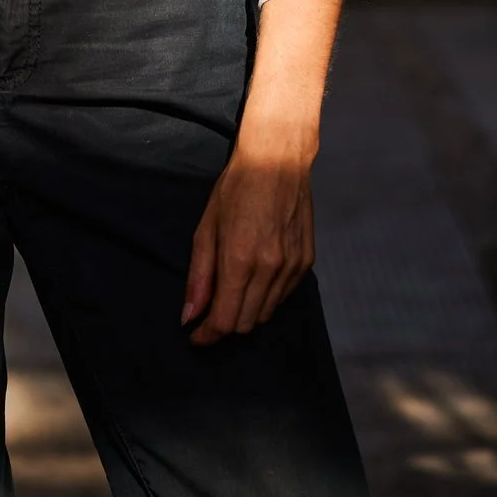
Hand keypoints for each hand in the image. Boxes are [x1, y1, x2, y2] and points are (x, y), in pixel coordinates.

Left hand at [180, 146, 315, 345]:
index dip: (207, 336)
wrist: (278, 159)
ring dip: (246, 314)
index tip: (196, 337)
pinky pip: (283, 297)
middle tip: (209, 315)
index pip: (225, 321)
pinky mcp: (306, 263)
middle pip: (246, 324)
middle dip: (224, 326)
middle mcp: (270, 269)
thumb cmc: (236, 188)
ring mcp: (292, 267)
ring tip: (231, 294)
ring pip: (266, 314)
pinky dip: (266, 299)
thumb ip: (199, 277)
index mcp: (240, 260)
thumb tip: (189, 316)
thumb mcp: (206, 228)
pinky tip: (255, 280)